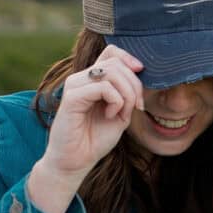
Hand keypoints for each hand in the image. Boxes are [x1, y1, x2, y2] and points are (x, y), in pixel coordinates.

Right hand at [40, 44, 145, 180]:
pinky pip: (103, 87)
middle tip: (136, 107)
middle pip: (116, 62)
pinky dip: (116, 102)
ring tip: (122, 113)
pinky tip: (111, 116)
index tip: (141, 74)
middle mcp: (81, 78)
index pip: (111, 51)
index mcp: (92, 80)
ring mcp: (75, 85)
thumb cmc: (95, 139)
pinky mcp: (72, 97)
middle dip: (135, 84)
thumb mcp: (120, 113)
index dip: (129, 58)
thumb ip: (127, 93)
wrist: (76, 161)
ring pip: (112, 72)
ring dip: (127, 94)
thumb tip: (139, 72)